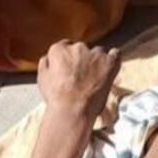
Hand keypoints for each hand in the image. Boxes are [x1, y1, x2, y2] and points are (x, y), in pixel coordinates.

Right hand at [32, 42, 119, 157]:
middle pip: (81, 49)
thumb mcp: (42, 79)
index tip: (70, 68)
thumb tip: (48, 57)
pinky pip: (115, 54)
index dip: (68, 58)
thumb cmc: (56, 98)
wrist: (72, 110)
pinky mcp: (109, 62)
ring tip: (94, 79)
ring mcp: (95, 53)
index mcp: (60, 49)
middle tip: (81, 77)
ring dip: (96, 62)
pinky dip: (113, 60)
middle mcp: (78, 47)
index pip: (65, 46)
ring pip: (98, 53)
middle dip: (82, 60)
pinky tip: (110, 68)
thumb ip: (45, 64)